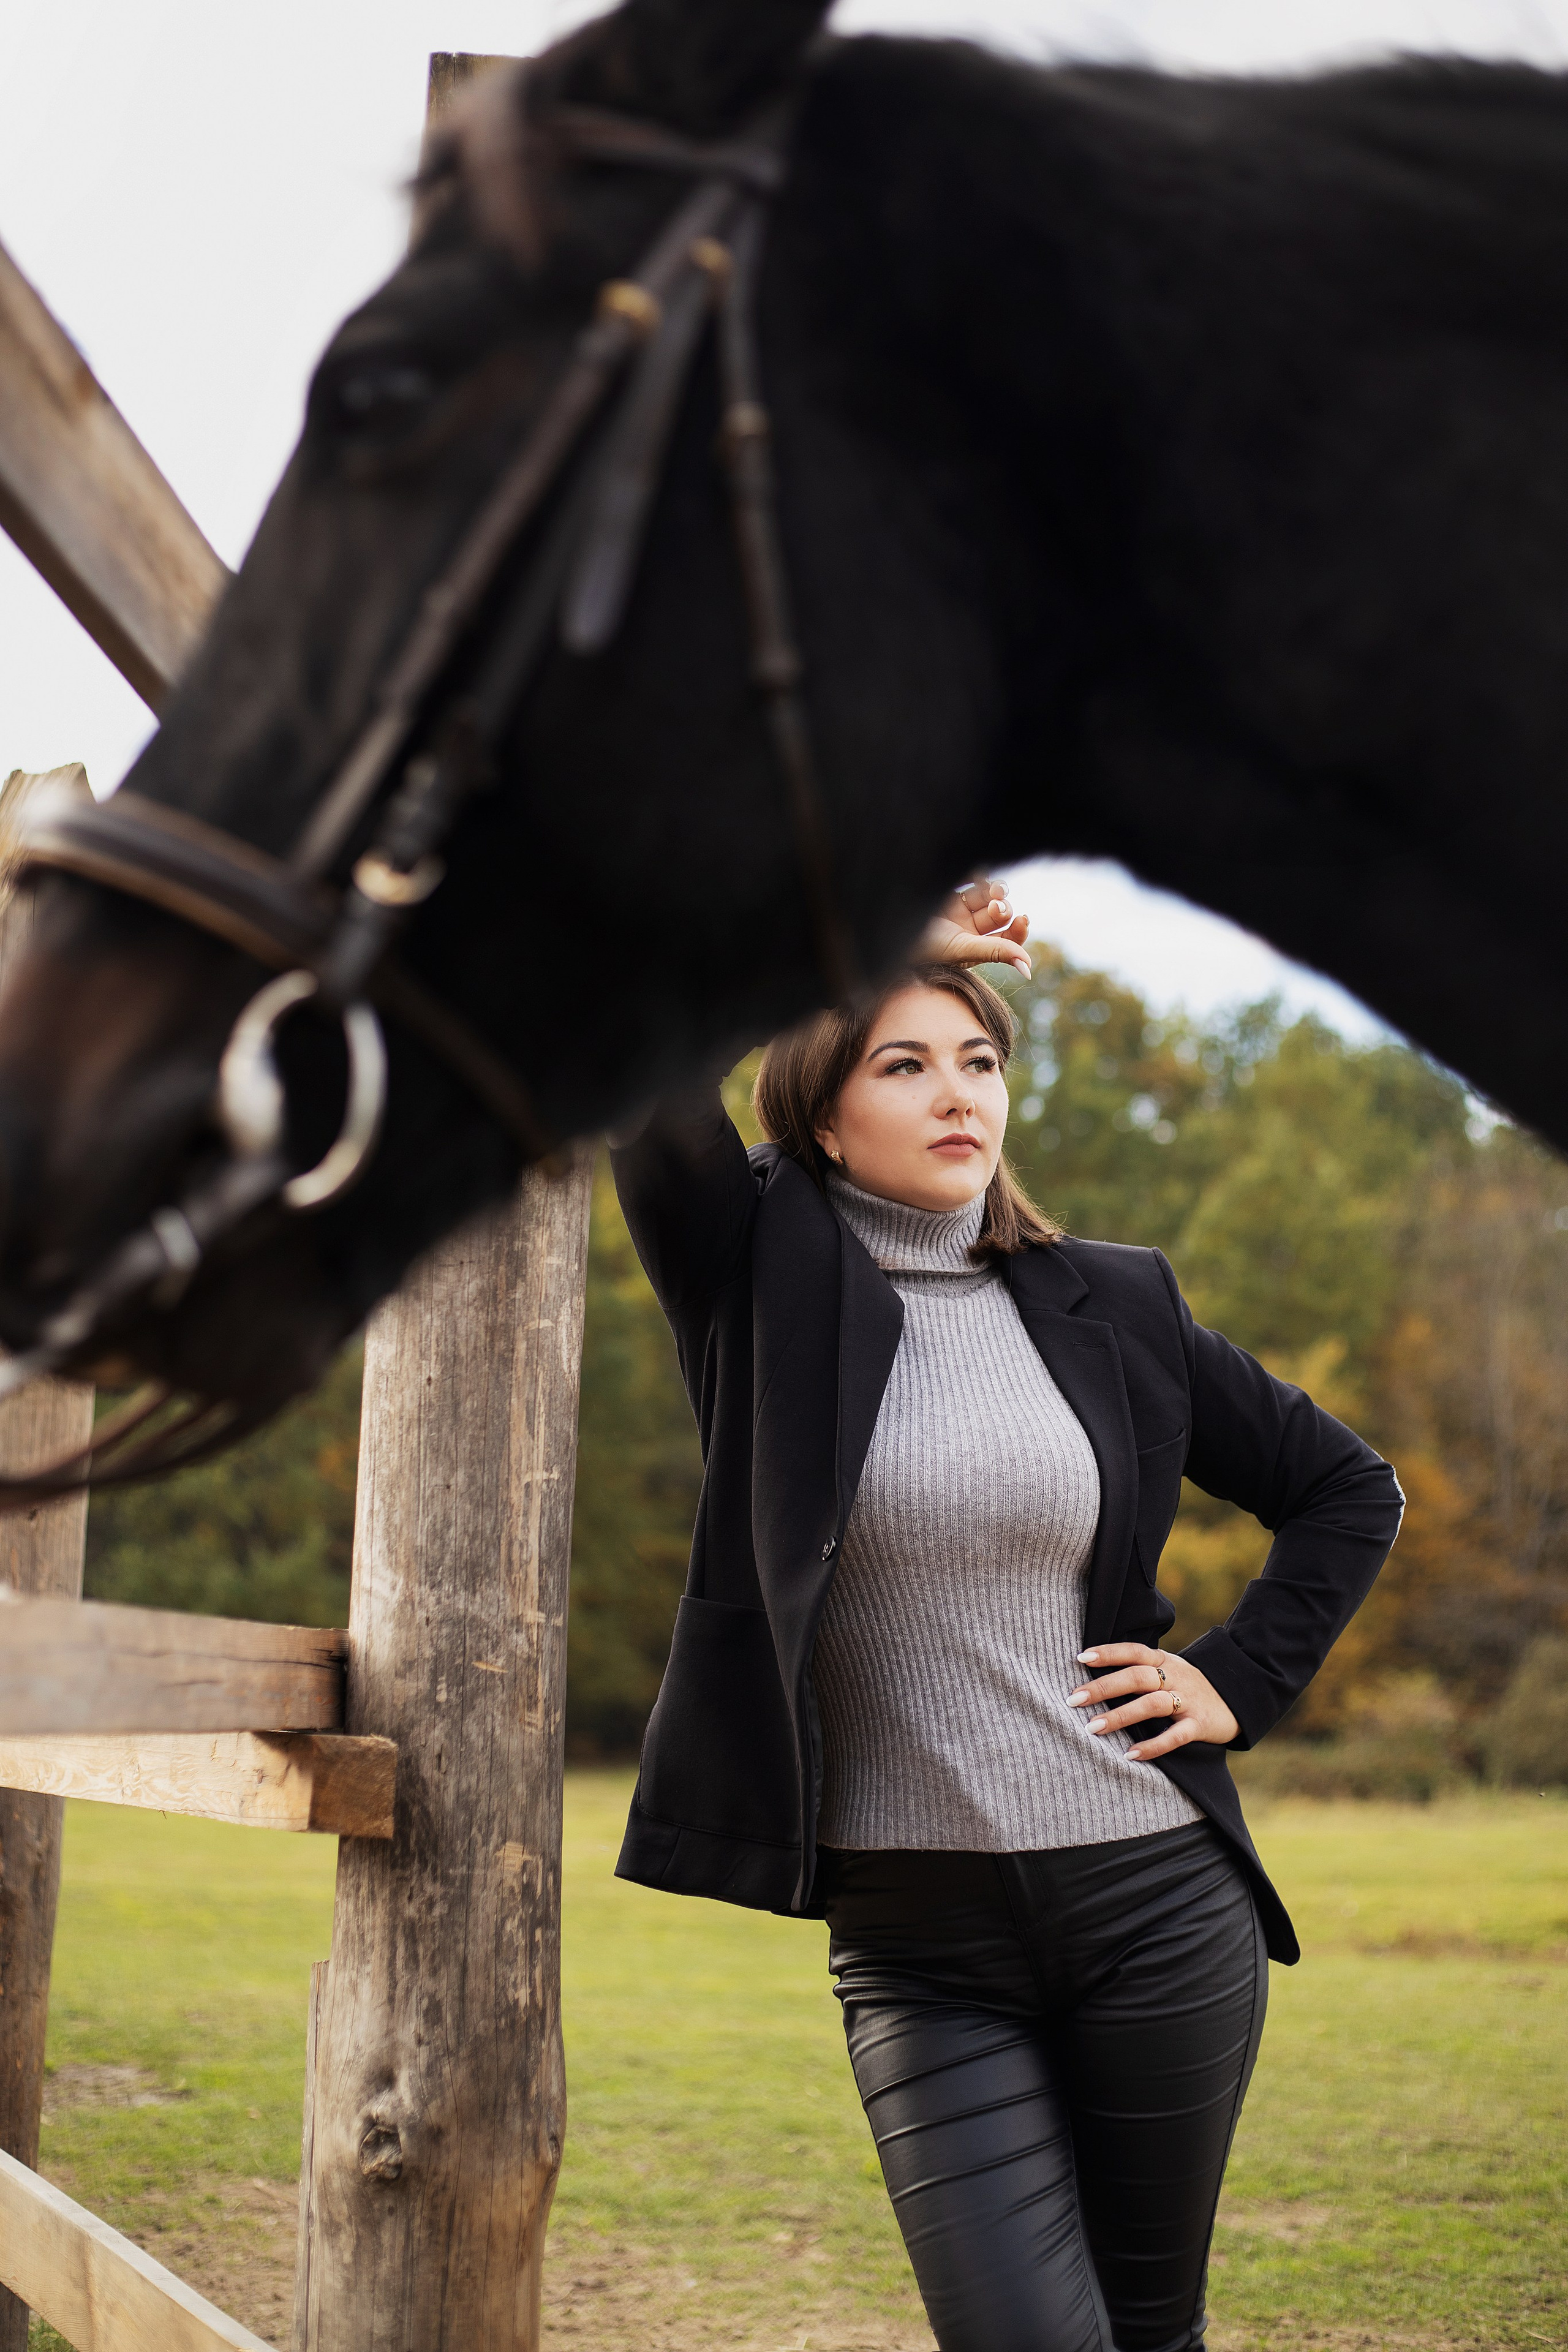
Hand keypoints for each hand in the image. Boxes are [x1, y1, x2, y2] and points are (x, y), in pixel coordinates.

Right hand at [914, 879, 1030, 976]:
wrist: (886, 925)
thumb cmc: (921, 945)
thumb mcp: (962, 950)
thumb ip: (997, 953)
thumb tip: (1029, 969)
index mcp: (972, 949)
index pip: (1006, 940)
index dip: (1018, 931)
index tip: (1023, 920)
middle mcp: (966, 930)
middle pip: (998, 915)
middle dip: (1002, 910)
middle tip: (995, 908)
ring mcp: (956, 909)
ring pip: (987, 895)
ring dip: (995, 891)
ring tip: (992, 888)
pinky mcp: (945, 889)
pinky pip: (972, 877)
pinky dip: (979, 874)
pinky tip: (979, 874)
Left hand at [1067, 1642, 1239, 1759]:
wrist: (1238, 1700)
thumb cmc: (1189, 1687)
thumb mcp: (1169, 1671)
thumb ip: (1141, 1671)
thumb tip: (1096, 1677)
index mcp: (1165, 1661)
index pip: (1133, 1651)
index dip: (1108, 1652)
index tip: (1079, 1658)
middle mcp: (1175, 1677)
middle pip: (1137, 1676)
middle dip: (1103, 1687)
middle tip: (1074, 1699)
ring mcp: (1188, 1700)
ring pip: (1152, 1704)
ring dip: (1120, 1716)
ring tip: (1092, 1728)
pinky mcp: (1199, 1725)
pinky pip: (1174, 1736)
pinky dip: (1152, 1746)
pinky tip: (1130, 1755)